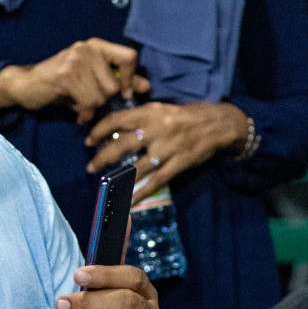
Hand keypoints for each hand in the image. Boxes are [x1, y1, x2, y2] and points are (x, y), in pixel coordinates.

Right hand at [0, 39, 148, 123]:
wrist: (27, 84)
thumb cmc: (65, 83)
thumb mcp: (95, 79)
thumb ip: (121, 80)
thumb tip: (146, 85)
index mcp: (98, 46)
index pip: (130, 57)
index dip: (130, 78)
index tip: (124, 92)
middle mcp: (87, 48)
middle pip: (115, 85)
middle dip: (104, 99)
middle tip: (88, 98)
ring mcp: (74, 60)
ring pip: (101, 96)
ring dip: (92, 106)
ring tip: (79, 102)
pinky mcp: (64, 76)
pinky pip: (88, 101)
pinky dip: (84, 111)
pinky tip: (76, 109)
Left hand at [87, 101, 248, 195]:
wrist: (218, 124)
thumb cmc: (187, 116)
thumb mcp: (161, 108)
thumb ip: (141, 117)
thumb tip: (117, 128)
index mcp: (149, 112)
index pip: (116, 119)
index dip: (98, 130)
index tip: (89, 141)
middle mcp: (156, 129)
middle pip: (122, 145)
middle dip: (103, 157)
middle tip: (90, 168)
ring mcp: (168, 148)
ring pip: (138, 165)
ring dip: (120, 177)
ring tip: (107, 184)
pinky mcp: (180, 163)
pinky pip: (158, 180)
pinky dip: (143, 191)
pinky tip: (131, 199)